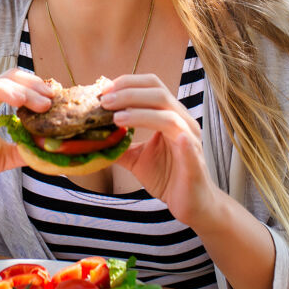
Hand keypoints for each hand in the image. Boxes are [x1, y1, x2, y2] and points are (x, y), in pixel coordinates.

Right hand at [0, 68, 51, 198]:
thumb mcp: (2, 158)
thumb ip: (23, 150)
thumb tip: (50, 148)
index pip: (14, 86)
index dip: (33, 89)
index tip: (53, 99)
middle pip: (2, 82)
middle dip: (26, 89)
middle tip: (45, 102)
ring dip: (1, 88)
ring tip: (20, 100)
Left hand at [100, 74, 219, 226]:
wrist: (192, 204)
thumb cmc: (167, 177)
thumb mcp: (136, 158)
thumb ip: (118, 145)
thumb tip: (93, 138)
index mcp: (170, 116)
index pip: (152, 86)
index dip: (128, 83)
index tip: (105, 90)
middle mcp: (182, 122)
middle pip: (160, 94)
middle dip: (129, 94)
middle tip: (104, 101)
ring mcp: (191, 140)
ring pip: (169, 116)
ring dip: (141, 114)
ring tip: (116, 118)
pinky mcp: (195, 163)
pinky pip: (189, 146)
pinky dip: (178, 138)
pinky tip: (159, 136)